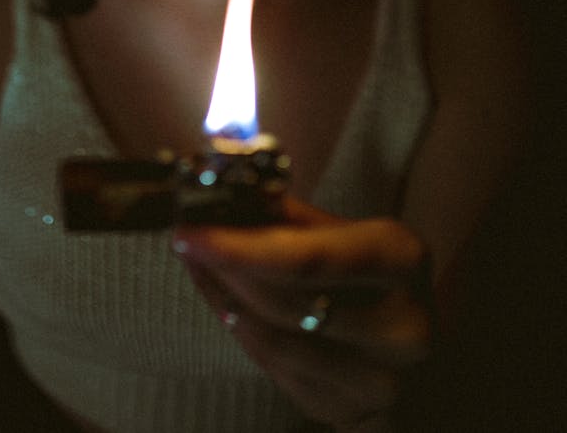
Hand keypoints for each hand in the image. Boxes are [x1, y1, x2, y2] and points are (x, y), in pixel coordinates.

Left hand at [172, 199, 432, 429]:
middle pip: (285, 302)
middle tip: (186, 242)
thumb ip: (291, 218)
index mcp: (402, 259)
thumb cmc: (372, 277)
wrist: (414, 350)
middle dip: (225, 269)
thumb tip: (226, 192)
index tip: (192, 230)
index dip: (242, 247)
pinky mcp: (349, 409)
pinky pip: (275, 368)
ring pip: (274, 340)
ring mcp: (378, 378)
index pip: (309, 258)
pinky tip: (222, 300)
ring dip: (224, 299)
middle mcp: (401, 325)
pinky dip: (240, 329)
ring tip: (197, 266)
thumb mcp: (349, 233)